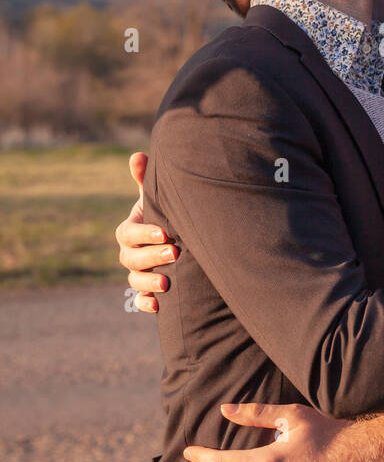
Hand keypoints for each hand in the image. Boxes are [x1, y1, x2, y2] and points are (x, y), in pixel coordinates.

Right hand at [115, 151, 176, 313]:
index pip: (128, 233)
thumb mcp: (157, 198)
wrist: (177, 238)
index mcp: (129, 230)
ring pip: (133, 280)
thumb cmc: (164, 213)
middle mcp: (129, 252)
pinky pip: (139, 300)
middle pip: (130, 258)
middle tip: (175, 252)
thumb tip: (137, 155)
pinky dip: (145, 304)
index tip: (165, 232)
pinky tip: (159, 306)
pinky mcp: (146, 289)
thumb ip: (145, 179)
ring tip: (167, 283)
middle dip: (151, 257)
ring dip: (147, 283)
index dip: (144, 234)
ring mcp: (137, 272)